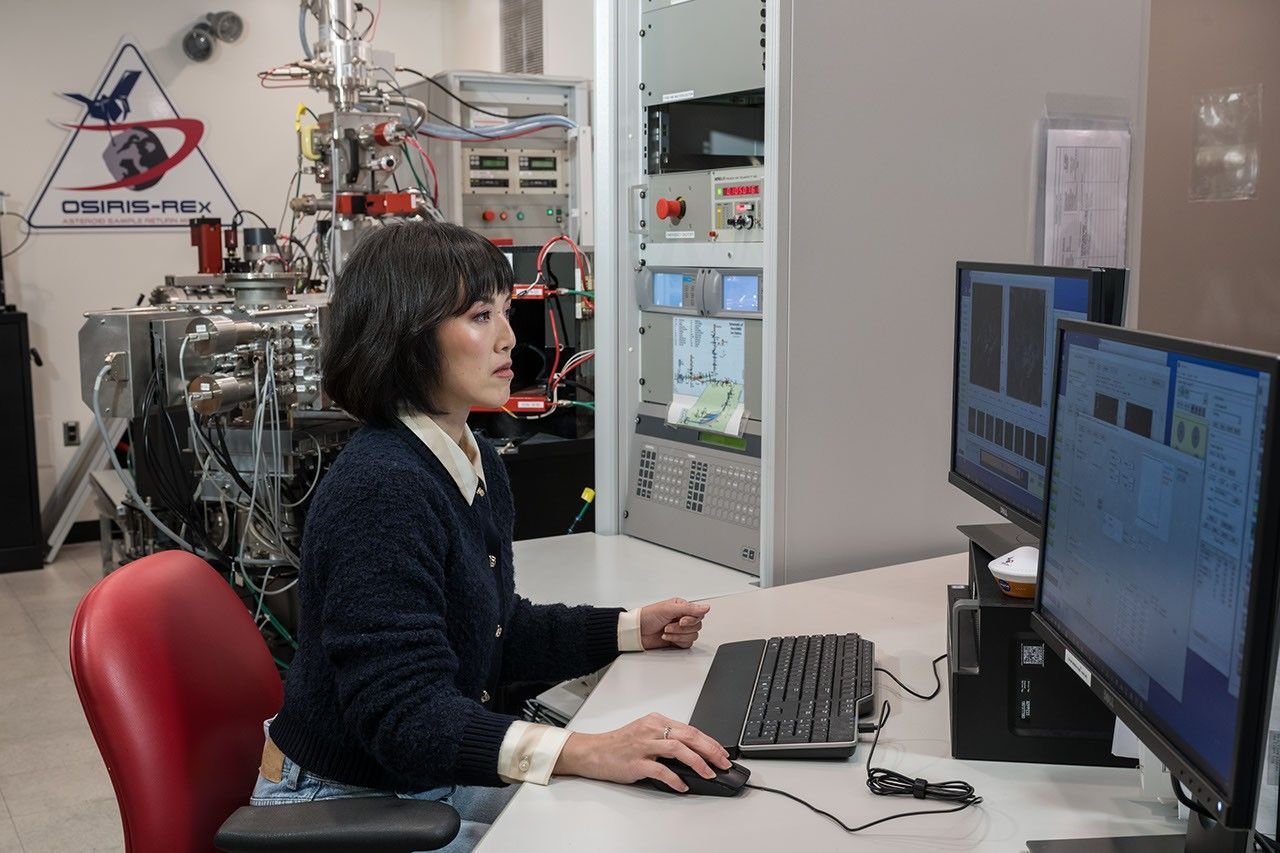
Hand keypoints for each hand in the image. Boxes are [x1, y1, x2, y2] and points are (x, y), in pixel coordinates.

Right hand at [554, 713, 731, 791]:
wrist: (593, 751)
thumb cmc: (619, 745)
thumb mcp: (646, 734)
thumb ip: (667, 739)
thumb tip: (694, 754)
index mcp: (656, 721)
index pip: (690, 729)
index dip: (710, 742)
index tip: (722, 753)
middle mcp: (651, 729)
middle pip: (689, 736)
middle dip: (711, 750)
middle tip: (724, 763)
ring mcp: (643, 745)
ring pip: (678, 749)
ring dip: (698, 762)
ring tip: (709, 773)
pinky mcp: (636, 762)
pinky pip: (661, 769)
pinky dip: (675, 778)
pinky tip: (682, 785)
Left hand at [639, 597, 709, 649]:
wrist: (637, 631)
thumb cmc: (648, 617)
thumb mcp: (669, 609)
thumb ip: (689, 608)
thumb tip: (706, 607)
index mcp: (682, 607)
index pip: (698, 614)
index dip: (692, 619)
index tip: (681, 620)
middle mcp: (683, 618)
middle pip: (697, 625)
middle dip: (682, 628)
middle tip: (669, 626)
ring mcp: (680, 630)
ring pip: (693, 635)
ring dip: (678, 635)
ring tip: (665, 631)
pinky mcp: (678, 640)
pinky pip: (687, 643)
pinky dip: (677, 641)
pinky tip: (667, 638)